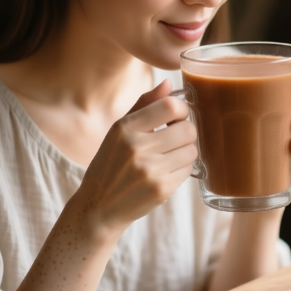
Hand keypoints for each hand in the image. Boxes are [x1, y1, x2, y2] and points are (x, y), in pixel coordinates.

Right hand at [72, 79, 197, 236]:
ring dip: (185, 152)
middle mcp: (136, 148)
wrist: (99, 206)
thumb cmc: (111, 163)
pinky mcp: (161, 190)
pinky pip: (188, 170)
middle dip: (186, 133)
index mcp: (125, 128)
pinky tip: (165, 172)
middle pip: (188, 129)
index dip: (182, 109)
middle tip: (174, 139)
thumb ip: (145, 104)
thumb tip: (169, 84)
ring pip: (192, 150)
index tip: (177, 116)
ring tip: (168, 157)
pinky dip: (182, 170)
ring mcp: (150, 170)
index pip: (170, 106)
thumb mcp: (119, 130)